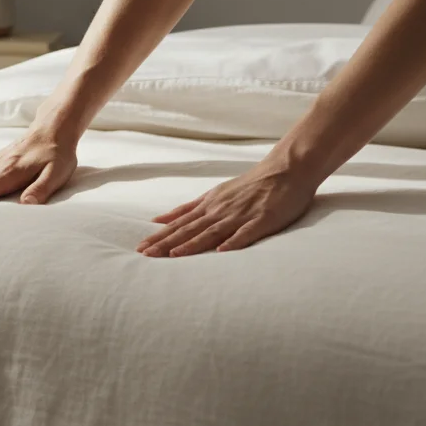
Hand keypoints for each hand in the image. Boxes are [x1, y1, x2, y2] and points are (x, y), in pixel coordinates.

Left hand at [137, 162, 318, 256]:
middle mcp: (220, 211)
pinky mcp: (262, 220)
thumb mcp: (213, 194)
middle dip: (167, 243)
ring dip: (192, 244)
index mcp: (208, 206)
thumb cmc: (248, 185)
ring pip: (212, 232)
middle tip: (146, 254)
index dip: (160, 237)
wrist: (284, 170)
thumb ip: (187, 209)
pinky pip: (246, 233)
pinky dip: (233, 241)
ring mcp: (240, 215)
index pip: (179, 224)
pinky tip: (221, 251)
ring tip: (174, 255)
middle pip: (189, 229)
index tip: (141, 248)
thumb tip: (159, 220)